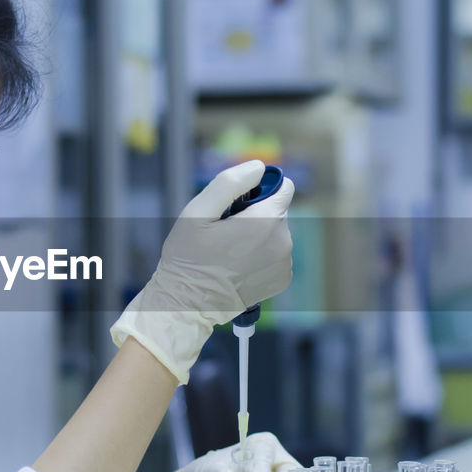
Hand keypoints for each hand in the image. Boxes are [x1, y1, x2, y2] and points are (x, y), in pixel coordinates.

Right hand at [110, 161, 293, 384]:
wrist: (187, 304)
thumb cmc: (188, 258)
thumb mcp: (197, 211)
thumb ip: (230, 182)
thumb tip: (258, 167)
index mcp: (265, 222)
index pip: (284, 187)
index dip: (259, 190)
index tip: (237, 204)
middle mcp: (283, 243)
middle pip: (278, 211)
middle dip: (256, 214)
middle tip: (226, 231)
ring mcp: (284, 264)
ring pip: (277, 233)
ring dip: (259, 235)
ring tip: (229, 251)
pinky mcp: (282, 280)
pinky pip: (277, 254)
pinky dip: (262, 255)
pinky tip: (238, 266)